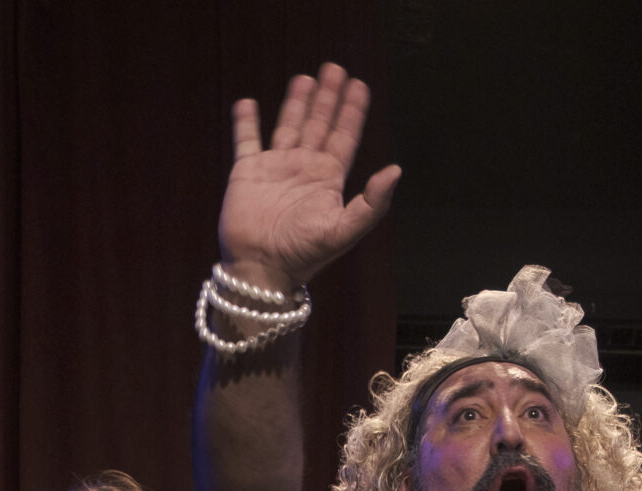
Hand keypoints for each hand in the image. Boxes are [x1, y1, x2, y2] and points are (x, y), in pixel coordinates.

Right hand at [219, 63, 400, 293]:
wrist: (260, 270)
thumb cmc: (302, 255)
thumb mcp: (342, 231)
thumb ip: (371, 203)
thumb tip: (395, 170)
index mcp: (327, 179)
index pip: (344, 136)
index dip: (352, 111)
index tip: (359, 85)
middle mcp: (303, 169)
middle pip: (319, 124)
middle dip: (328, 98)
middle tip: (334, 69)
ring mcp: (275, 169)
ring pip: (288, 126)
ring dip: (296, 103)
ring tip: (304, 78)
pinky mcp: (247, 173)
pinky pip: (247, 141)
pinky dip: (246, 122)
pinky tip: (248, 103)